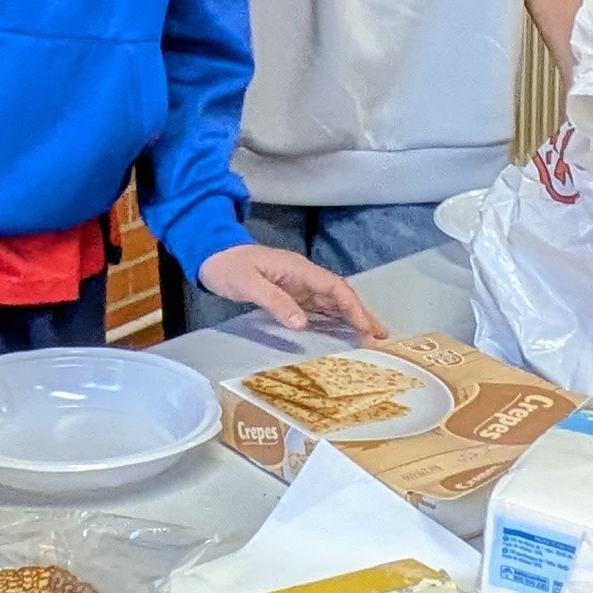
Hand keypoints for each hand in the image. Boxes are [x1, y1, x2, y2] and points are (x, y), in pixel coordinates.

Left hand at [198, 243, 381, 340]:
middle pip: (340, 295)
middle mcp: (304, 276)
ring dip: (351, 318)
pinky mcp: (290, 293)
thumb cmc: (229, 267)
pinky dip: (333, 319)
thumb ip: (275, 301)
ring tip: (369, 337)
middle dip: (361, 314)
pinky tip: (340, 333)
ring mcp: (298, 285)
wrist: (211, 255)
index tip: (365, 328)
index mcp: (299, 270)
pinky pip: (318, 307)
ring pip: (332, 302)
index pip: (335, 288)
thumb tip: (302, 323)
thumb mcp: (248, 284)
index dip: (353, 308)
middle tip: (381, 335)